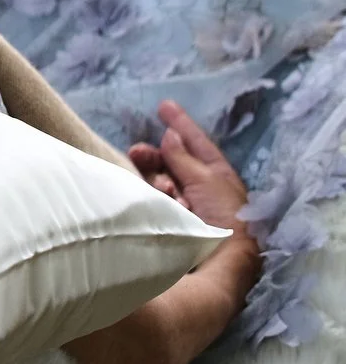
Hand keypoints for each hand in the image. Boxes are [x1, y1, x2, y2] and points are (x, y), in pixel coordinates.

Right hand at [129, 102, 252, 242]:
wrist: (221, 258)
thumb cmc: (225, 216)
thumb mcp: (208, 180)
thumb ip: (184, 158)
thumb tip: (171, 134)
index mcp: (218, 176)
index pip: (197, 145)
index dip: (181, 124)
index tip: (163, 105)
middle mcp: (200, 188)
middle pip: (172, 163)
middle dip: (156, 156)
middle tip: (137, 152)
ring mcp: (184, 205)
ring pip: (159, 180)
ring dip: (156, 178)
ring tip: (161, 187)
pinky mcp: (169, 220)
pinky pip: (155, 198)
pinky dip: (156, 195)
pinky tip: (161, 197)